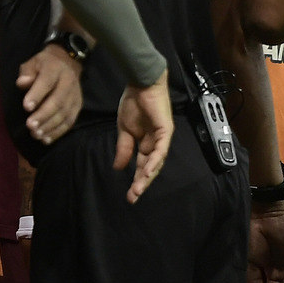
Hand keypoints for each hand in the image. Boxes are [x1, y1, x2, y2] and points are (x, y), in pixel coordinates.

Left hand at [16, 45, 83, 144]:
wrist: (69, 62)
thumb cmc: (45, 65)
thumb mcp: (33, 63)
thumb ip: (27, 73)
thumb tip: (22, 83)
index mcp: (55, 69)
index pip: (46, 82)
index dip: (37, 94)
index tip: (26, 107)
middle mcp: (68, 82)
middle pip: (58, 100)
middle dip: (43, 115)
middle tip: (30, 126)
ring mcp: (75, 95)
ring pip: (65, 113)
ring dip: (50, 126)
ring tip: (36, 134)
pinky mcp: (78, 105)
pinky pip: (70, 121)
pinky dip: (59, 132)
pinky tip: (46, 139)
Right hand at [113, 70, 173, 203]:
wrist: (140, 84)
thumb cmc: (133, 103)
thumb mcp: (124, 130)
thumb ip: (124, 148)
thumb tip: (118, 167)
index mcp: (146, 143)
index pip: (142, 165)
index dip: (136, 180)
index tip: (129, 195)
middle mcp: (156, 143)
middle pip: (150, 167)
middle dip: (142, 183)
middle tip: (133, 198)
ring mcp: (162, 137)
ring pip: (157, 161)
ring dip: (147, 176)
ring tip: (138, 189)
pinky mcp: (165, 130)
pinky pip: (161, 149)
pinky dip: (154, 160)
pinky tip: (147, 172)